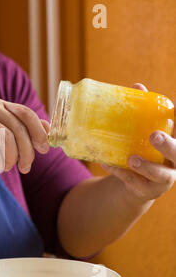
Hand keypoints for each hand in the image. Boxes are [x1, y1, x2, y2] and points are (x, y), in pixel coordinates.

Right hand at [0, 99, 49, 174]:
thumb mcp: (1, 137)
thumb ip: (22, 130)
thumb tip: (47, 128)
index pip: (26, 113)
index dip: (39, 131)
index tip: (44, 149)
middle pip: (18, 129)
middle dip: (27, 152)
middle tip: (26, 168)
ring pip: (7, 139)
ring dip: (11, 158)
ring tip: (7, 167)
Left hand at [101, 83, 175, 202]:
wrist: (138, 184)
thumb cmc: (146, 151)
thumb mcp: (146, 133)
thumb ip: (144, 112)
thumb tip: (137, 85)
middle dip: (168, 145)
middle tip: (154, 135)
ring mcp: (164, 179)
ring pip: (161, 175)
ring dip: (146, 166)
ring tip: (132, 159)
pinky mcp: (147, 190)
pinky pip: (134, 183)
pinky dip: (120, 173)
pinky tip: (107, 163)